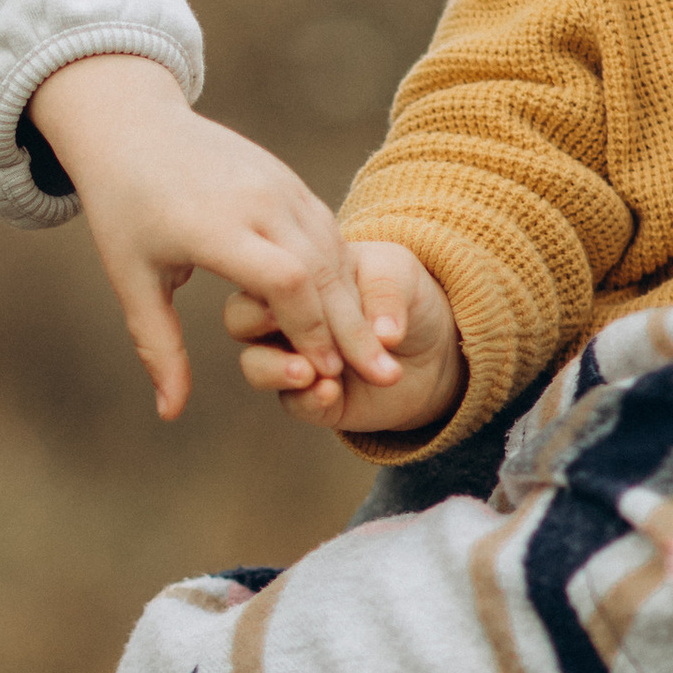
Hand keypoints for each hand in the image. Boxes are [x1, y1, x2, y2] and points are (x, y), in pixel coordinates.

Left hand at [25, 55, 399, 423]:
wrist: (133, 126)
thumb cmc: (124, 210)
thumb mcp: (132, 280)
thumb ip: (158, 347)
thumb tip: (170, 413)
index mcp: (213, 226)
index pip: (284, 280)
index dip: (309, 329)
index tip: (324, 372)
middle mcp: (254, 200)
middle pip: (322, 270)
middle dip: (352, 328)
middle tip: (382, 377)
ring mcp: (277, 183)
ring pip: (334, 248)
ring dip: (357, 301)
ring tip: (380, 351)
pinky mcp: (287, 177)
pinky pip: (328, 227)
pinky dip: (345, 271)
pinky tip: (356, 309)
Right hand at [228, 237, 461, 437]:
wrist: (433, 345)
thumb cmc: (404, 295)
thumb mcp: (398, 272)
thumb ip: (384, 289)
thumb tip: (381, 333)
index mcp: (294, 273)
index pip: (260, 271)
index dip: (275, 280)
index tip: (304, 287)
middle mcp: (284, 316)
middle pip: (240, 318)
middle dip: (258, 322)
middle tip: (290, 326)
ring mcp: (293, 359)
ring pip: (254, 364)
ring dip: (276, 368)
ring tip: (310, 372)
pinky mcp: (311, 399)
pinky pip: (292, 402)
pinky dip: (308, 397)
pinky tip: (331, 391)